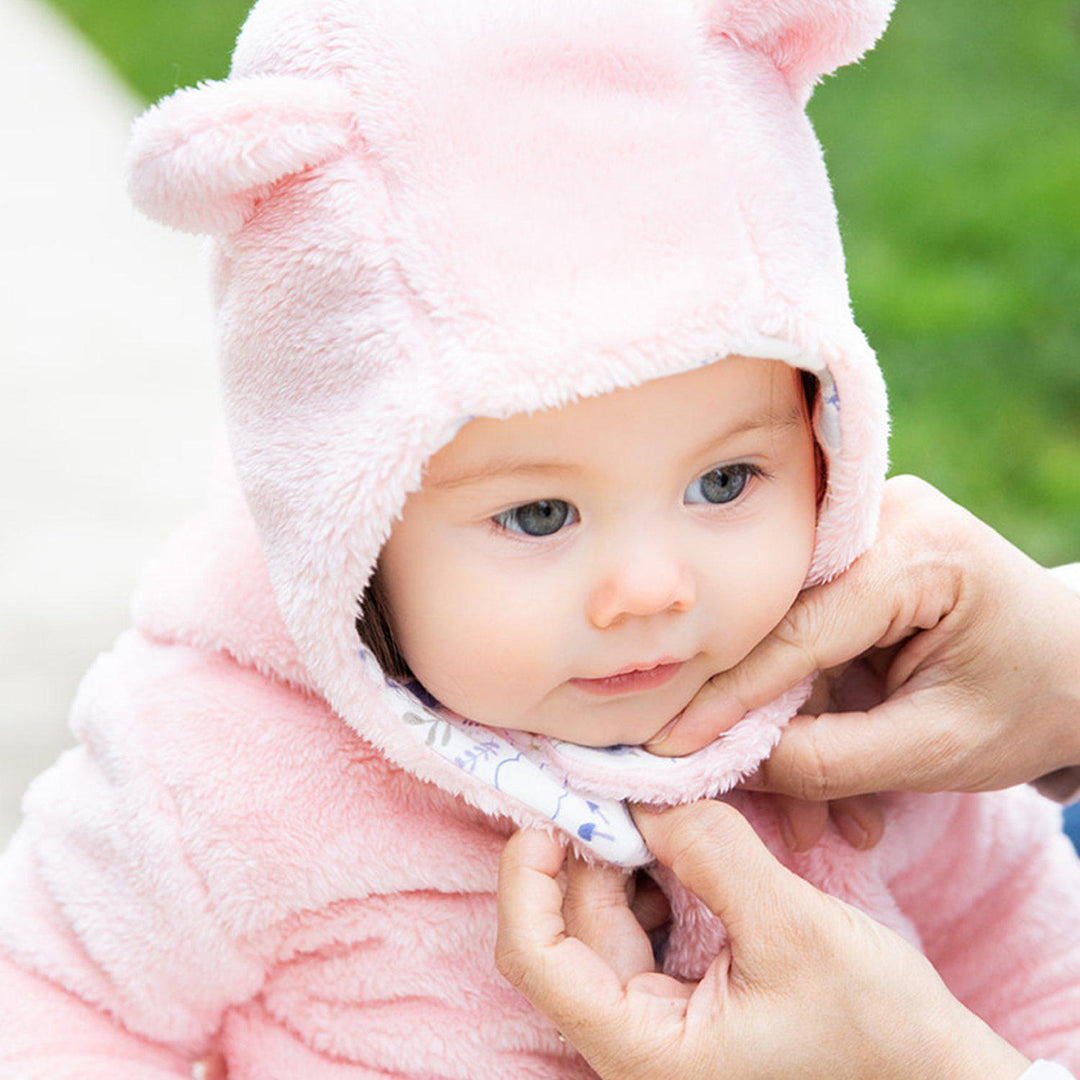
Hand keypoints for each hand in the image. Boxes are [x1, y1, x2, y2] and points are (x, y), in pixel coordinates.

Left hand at [496, 801, 1028, 1079]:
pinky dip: (651, 880)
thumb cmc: (878, 1033)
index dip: (526, 878)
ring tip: (656, 809)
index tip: (550, 808)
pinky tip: (679, 846)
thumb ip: (712, 854)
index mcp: (644, 1050)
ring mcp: (660, 1026)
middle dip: (588, 851)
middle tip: (618, 782)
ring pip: (605, 925)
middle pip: (570, 930)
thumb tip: (647, 797)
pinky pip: (642, 931)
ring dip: (622, 861)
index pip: (536, 958)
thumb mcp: (793, 930)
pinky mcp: (686, 1005)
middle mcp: (637, 1043)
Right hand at [644, 475, 1079, 799]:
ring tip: (817, 820)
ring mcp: (863, 531)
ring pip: (788, 639)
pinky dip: (811, 705)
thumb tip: (731, 763)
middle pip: (779, 626)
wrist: (1079, 671)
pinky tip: (825, 775)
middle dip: (761, 719)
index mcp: (917, 547)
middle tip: (729, 786)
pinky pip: (806, 636)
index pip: (797, 628)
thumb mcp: (938, 750)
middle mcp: (880, 517)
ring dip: (793, 727)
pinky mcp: (852, 558)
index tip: (669, 747)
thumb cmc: (1029, 706)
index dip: (729, 695)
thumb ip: (831, 761)